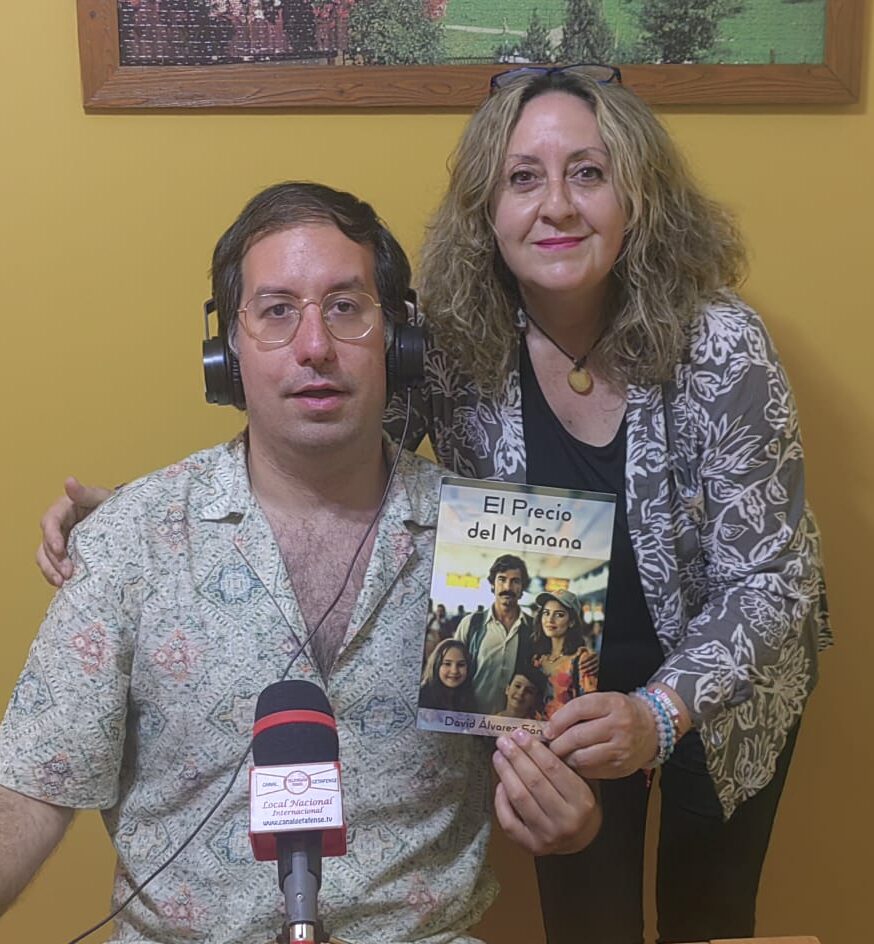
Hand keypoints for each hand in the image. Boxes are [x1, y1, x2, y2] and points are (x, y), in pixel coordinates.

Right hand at [35, 478, 110, 586]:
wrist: (126, 519)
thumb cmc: (112, 504)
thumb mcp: (101, 497)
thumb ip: (85, 493)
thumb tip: (69, 481)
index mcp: (63, 510)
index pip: (50, 522)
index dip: (52, 536)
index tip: (60, 549)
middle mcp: (59, 526)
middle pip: (46, 543)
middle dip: (54, 559)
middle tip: (67, 573)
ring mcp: (62, 541)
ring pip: (46, 556)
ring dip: (51, 570)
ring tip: (63, 582)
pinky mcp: (68, 553)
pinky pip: (56, 565)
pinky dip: (57, 575)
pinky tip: (65, 585)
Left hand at [492, 728, 600, 854]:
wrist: (581, 837)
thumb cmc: (576, 802)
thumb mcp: (578, 781)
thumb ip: (558, 764)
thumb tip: (526, 739)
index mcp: (581, 800)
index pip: (553, 769)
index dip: (533, 749)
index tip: (519, 734)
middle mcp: (566, 820)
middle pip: (534, 782)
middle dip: (516, 758)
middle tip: (503, 741)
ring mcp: (547, 835)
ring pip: (520, 799)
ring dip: (506, 773)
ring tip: (498, 756)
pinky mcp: (531, 846)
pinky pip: (509, 821)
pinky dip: (501, 800)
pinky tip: (500, 784)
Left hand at [544, 692, 657, 779]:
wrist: (652, 730)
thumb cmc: (621, 713)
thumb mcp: (605, 701)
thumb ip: (580, 710)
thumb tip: (550, 726)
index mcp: (613, 704)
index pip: (579, 709)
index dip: (558, 720)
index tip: (547, 729)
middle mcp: (619, 726)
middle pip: (578, 736)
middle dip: (557, 743)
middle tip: (547, 746)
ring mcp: (621, 750)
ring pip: (582, 757)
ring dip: (564, 758)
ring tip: (557, 756)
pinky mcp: (620, 768)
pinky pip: (591, 770)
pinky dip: (577, 768)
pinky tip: (572, 763)